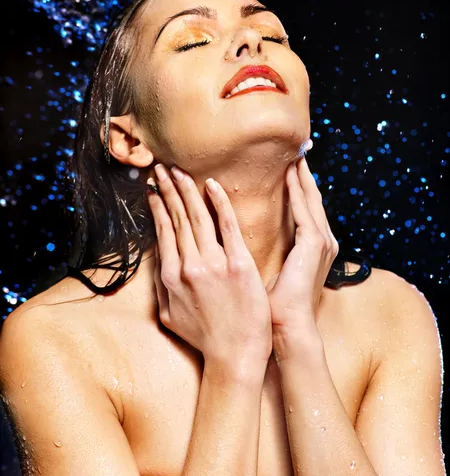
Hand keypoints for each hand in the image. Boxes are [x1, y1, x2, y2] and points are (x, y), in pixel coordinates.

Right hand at [147, 164, 272, 371]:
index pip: (163, 231)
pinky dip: (218, 202)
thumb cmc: (204, 338)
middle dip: (168, 189)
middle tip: (163, 168)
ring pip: (198, 216)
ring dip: (186, 190)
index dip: (158, 207)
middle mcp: (189, 265)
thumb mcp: (169, 316)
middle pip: (177, 218)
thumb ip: (162, 286)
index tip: (154, 189)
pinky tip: (211, 185)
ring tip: (180, 171)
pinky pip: (227, 225)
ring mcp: (214, 263)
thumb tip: (160, 261)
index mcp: (171, 277)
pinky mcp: (239, 263)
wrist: (235, 355)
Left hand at [267, 157, 338, 338]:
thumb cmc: (273, 306)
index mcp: (312, 247)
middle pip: (311, 198)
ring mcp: (321, 242)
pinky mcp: (314, 244)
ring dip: (301, 175)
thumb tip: (242, 237)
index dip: (297, 185)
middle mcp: (322, 241)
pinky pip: (305, 210)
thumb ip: (267, 249)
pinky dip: (298, 190)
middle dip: (303, 173)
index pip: (304, 207)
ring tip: (295, 153)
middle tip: (297, 149)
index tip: (288, 165)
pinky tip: (290, 172)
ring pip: (310, 199)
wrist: (287, 329)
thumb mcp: (271, 270)